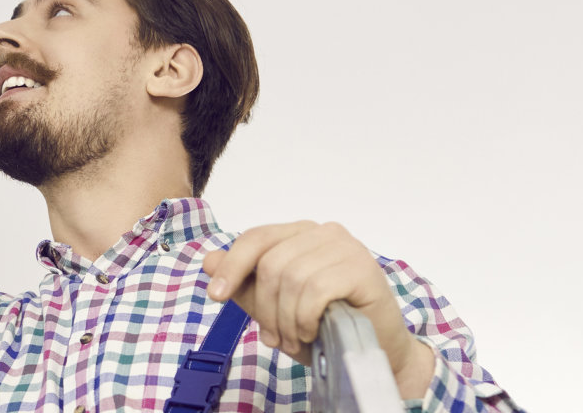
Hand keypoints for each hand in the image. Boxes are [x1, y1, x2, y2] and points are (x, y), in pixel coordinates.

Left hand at [201, 222, 432, 378]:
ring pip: (292, 278)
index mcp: (301, 234)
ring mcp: (346, 246)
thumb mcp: (274, 307)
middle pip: (271, 263)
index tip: (216, 296)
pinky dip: (306, 318)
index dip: (232, 267)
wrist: (373, 351)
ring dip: (287, 320)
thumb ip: (244, 283)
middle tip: (274, 339)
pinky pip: (316, 290)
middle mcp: (324, 232)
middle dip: (266, 308)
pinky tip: (312, 332)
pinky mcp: (362, 267)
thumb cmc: (324, 326)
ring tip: (295, 340)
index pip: (256, 238)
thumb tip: (209, 260)